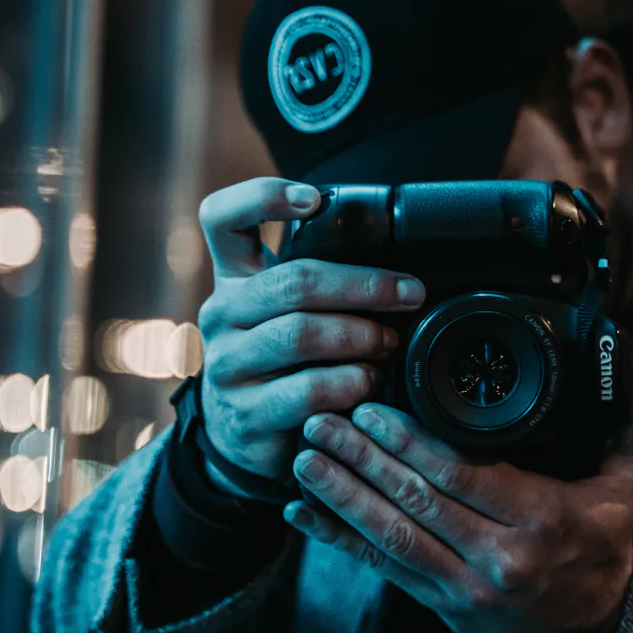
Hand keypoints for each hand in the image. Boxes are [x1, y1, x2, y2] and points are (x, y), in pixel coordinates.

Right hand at [194, 177, 427, 485]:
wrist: (246, 436)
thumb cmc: (285, 361)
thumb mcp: (289, 314)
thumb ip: (320, 284)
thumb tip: (397, 267)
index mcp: (234, 279)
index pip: (223, 218)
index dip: (263, 196)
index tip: (314, 200)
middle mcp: (222, 315)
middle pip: (292, 281)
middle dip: (365, 285)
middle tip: (409, 294)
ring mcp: (228, 365)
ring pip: (300, 334)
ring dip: (361, 336)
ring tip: (390, 344)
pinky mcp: (246, 414)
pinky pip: (307, 390)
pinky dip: (350, 383)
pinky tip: (368, 383)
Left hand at [284, 349, 632, 632]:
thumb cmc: (604, 550)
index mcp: (542, 518)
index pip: (464, 474)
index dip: (412, 442)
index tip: (374, 408)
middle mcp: (500, 557)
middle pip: (418, 501)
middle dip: (363, 459)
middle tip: (323, 418)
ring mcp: (466, 587)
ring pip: (392, 537)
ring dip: (342, 495)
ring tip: (304, 457)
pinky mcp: (442, 604)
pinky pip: (384, 569)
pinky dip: (340, 539)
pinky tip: (305, 513)